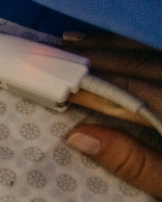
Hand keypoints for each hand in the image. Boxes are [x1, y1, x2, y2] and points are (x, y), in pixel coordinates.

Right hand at [63, 31, 161, 197]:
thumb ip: (133, 162)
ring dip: (118, 46)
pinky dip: (145, 47)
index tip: (50, 74)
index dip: (88, 79)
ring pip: (158, 50)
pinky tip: (126, 46)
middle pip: (145, 62)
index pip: (131, 88)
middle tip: (51, 51)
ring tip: (77, 40)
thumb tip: (76, 136)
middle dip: (97, 55)